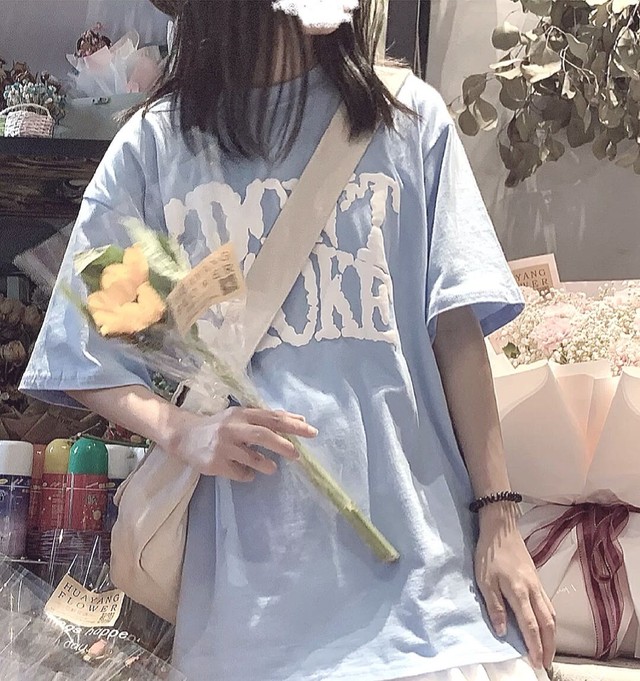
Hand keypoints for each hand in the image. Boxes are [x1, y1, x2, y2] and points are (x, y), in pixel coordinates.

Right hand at [161, 407, 317, 480]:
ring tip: (272, 468)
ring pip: (251, 457)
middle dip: (283, 445)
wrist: (184, 436)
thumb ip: (268, 418)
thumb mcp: (242, 417)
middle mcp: (232, 427)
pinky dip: (248, 475)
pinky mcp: (214, 463)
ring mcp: (222, 446)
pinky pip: (238, 473)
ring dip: (266, 464)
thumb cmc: (220, 426)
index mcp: (242, 414)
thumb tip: (300, 419)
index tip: (312, 432)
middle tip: (297, 455)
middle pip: (262, 435)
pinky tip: (248, 473)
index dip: (293, 424)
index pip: (272, 418)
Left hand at [474, 503, 555, 670]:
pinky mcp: (536, 578)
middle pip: (548, 623)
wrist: (501, 528)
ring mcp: (537, 583)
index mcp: (519, 592)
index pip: (531, 626)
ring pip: (551, 613)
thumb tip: (503, 632)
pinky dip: (550, 619)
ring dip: (552, 634)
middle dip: (549, 646)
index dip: (535, 647)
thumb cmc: (489, 553)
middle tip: (547, 663)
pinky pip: (548, 604)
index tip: (537, 663)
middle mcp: (533, 590)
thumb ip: (494, 607)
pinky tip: (545, 623)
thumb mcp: (485, 581)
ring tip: (548, 648)